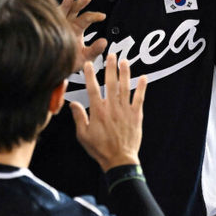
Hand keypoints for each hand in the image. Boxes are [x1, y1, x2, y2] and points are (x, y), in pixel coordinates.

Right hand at [58, 0, 107, 71]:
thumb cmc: (69, 63)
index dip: (95, 16)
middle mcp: (68, 23)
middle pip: (75, 9)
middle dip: (81, 3)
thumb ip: (95, 50)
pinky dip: (59, 6)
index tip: (102, 16)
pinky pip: (54, 14)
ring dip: (69, 2)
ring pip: (64, 9)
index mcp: (77, 29)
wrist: (53, 70)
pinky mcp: (50, 25)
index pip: (86, 18)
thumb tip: (105, 41)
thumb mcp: (85, 57)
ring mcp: (58, 23)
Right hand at [71, 54, 146, 171]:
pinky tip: (143, 77)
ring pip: (125, 88)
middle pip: (111, 83)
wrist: (119, 160)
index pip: (92, 88)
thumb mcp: (83, 135)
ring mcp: (125, 111)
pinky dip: (142, 88)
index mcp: (98, 111)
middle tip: (111, 55)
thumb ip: (78, 117)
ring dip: (125, 73)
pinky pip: (139, 99)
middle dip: (111, 68)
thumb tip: (72, 104)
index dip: (90, 75)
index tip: (88, 64)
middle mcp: (112, 108)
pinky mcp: (136, 116)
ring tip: (124, 61)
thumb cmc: (100, 149)